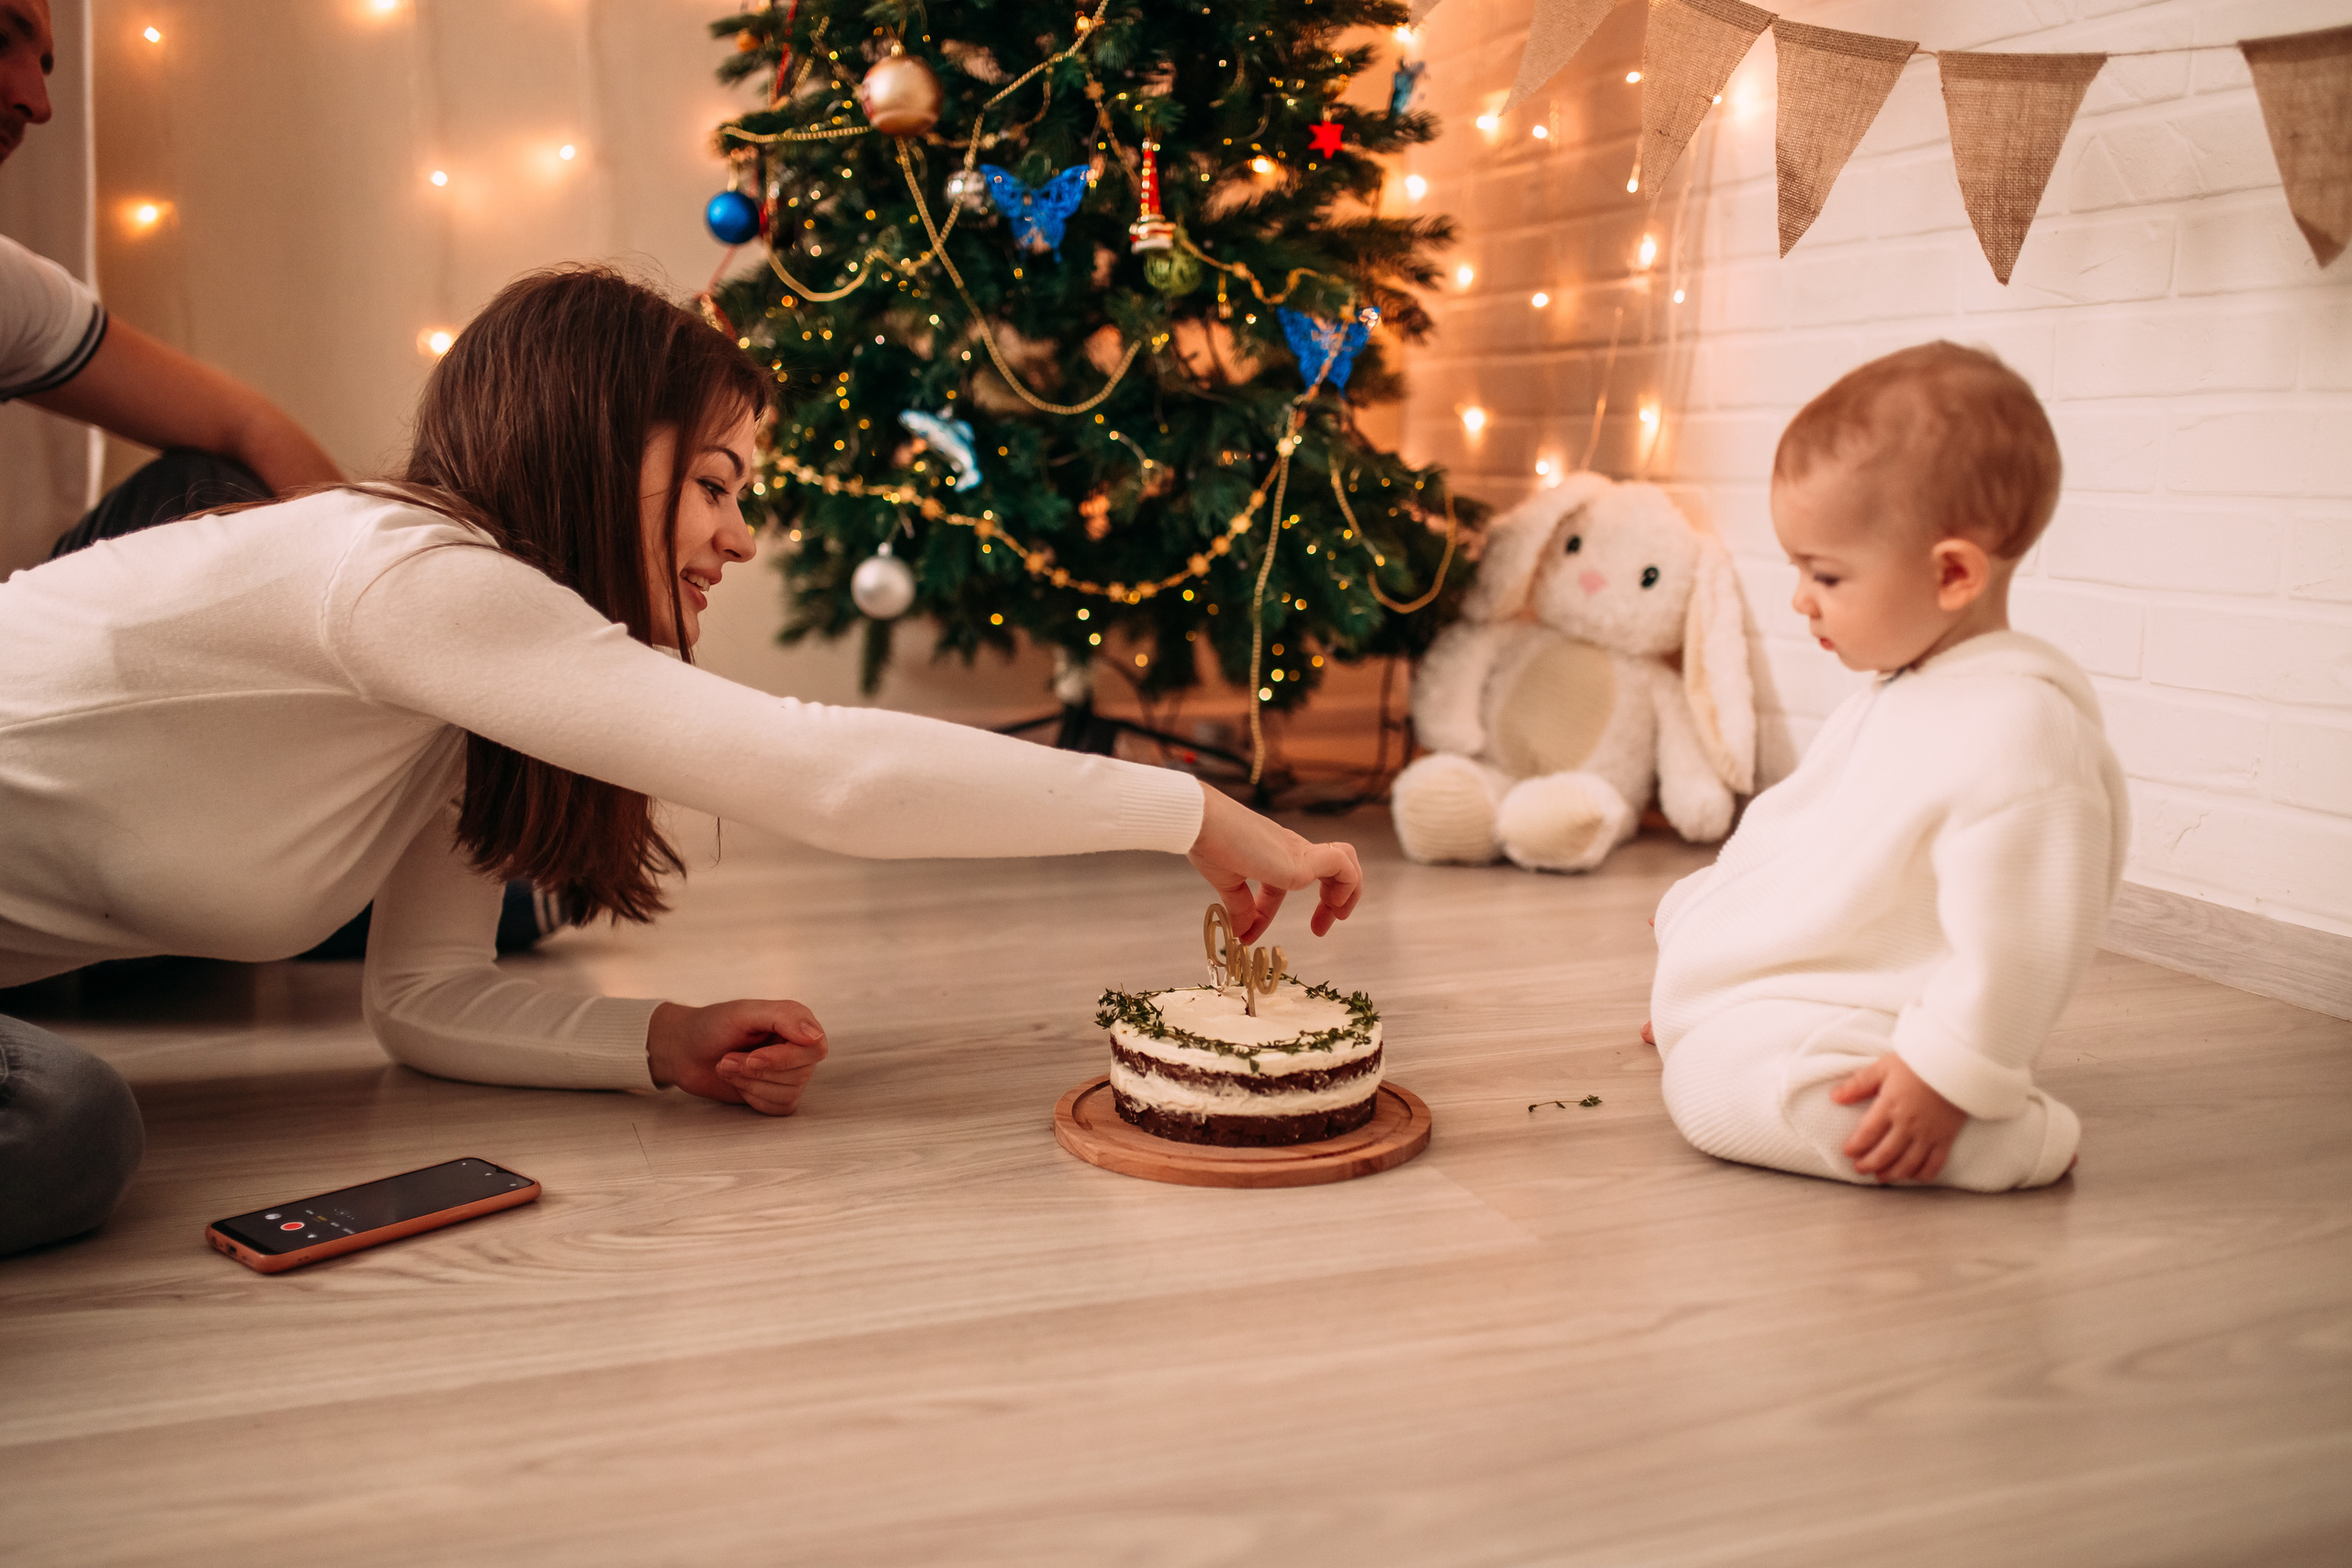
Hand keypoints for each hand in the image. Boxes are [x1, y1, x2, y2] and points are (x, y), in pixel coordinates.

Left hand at [647, 999, 827, 1115]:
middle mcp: (797, 1048)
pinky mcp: (776, 1094)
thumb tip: (815, 1036)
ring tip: (728, 1066)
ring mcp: (788, 1073)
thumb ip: (784, 1017)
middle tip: (729, 1058)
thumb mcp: (744, 1012)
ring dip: (750, 1083)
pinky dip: (754, 1098)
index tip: (753, 1056)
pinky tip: (738, 1082)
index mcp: (795, 1023)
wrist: (683, 1051)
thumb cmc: (710, 1026)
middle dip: (757, 1071)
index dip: (784, 1059)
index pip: (815, 1049)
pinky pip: (780, 1107)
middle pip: (801, 1074)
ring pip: (788, 1093)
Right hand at [1187, 782, 1362, 942]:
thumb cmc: (1208, 842)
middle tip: (1320, 928)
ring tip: (1336, 915)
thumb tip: (1239, 932)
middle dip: (1331, 900)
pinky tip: (1332, 905)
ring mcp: (1298, 852)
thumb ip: (1237, 906)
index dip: (1266, 913)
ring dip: (1347, 890)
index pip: (1281, 884)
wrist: (1202, 821)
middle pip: (1327, 868)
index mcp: (1270, 854)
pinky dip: (1345, 886)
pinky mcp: (1302, 860)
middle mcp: (1289, 850)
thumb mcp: (1225, 881)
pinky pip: (1341, 866)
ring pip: (1343, 861)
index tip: (1248, 934)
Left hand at [1832, 1053, 1965, 1183]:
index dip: (1855, 1147)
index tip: (1847, 1152)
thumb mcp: (1883, 1067)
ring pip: (1907, 1164)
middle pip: (1885, 1154)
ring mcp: (1929, 1134)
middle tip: (1859, 1169)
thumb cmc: (1918, 1063)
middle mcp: (1909, 1125)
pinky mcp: (1946, 1139)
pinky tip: (1911, 1175)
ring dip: (1891, 1174)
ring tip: (1880, 1177)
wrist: (1958, 1064)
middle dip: (1869, 1165)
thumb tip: (1834, 1097)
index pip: (1867, 1134)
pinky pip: (1934, 1165)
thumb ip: (1858, 1084)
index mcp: (1890, 1106)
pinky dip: (1921, 1175)